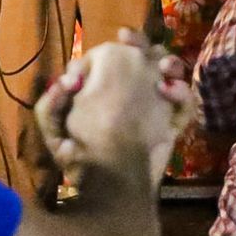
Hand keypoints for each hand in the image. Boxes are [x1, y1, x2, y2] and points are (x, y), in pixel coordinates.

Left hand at [36, 28, 194, 185]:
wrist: (110, 194)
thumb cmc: (81, 163)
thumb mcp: (56, 135)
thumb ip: (50, 108)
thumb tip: (67, 81)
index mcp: (103, 88)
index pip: (108, 57)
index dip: (99, 52)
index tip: (98, 59)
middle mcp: (132, 90)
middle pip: (143, 54)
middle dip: (139, 42)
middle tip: (129, 41)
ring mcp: (155, 105)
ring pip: (170, 72)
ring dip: (169, 63)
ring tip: (161, 69)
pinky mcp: (172, 123)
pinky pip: (185, 103)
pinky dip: (181, 94)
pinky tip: (167, 92)